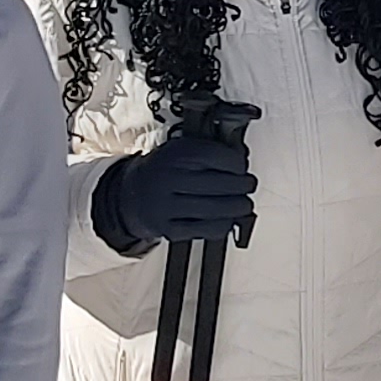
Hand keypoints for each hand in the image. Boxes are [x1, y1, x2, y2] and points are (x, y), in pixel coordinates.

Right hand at [98, 120, 257, 246]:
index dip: (235, 162)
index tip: (241, 166)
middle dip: (241, 186)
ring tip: (243, 204)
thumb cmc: (164, 171)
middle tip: (248, 185)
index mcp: (173, 155)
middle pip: (217, 184)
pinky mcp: (168, 228)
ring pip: (213, 209)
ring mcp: (166, 206)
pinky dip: (223, 225)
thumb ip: (207, 152)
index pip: (213, 156)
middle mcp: (167, 179)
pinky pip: (204, 229)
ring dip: (237, 208)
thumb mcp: (179, 151)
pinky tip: (229, 219)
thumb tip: (241, 160)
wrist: (132, 195)